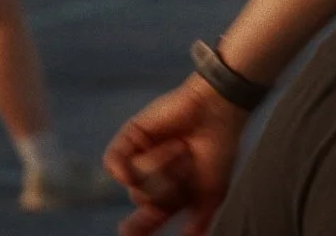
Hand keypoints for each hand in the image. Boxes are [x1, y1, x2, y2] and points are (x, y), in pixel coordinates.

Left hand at [105, 75, 248, 235]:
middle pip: (143, 201)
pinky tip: (148, 156)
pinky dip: (129, 164)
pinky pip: (116, 163)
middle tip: (188, 168)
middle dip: (167, 188)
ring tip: (181, 147)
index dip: (140, 228)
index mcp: (169, 194)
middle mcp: (151, 178)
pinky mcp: (128, 140)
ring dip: (162, 167)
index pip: (147, 219)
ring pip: (134, 182)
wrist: (218, 111)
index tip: (132, 233)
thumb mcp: (212, 192)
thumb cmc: (219, 151)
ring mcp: (137, 158)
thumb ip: (199, 220)